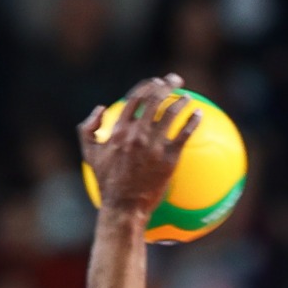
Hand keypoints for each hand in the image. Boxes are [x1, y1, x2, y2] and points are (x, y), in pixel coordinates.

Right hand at [80, 75, 194, 214]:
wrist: (125, 206)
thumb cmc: (107, 182)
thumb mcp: (90, 154)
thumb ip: (88, 128)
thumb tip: (100, 108)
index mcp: (119, 130)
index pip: (135, 98)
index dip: (147, 85)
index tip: (156, 81)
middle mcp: (137, 134)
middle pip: (155, 100)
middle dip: (167, 85)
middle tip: (176, 80)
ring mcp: (154, 145)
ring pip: (171, 114)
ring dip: (181, 101)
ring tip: (188, 97)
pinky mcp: (169, 158)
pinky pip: (184, 134)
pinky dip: (192, 121)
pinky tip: (199, 115)